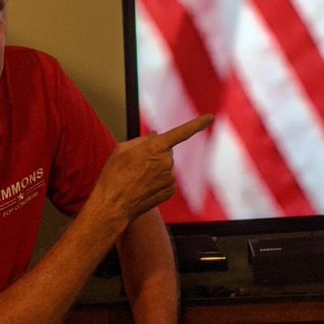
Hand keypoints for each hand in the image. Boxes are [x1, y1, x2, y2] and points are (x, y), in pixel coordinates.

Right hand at [89, 114, 213, 226]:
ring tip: (136, 178)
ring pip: (165, 167)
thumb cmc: (114, 175)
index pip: (182, 132)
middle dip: (155, 154)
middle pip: (166, 151)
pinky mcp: (170, 191)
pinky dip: (157, 182)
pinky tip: (143, 187)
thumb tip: (156, 136)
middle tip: (135, 165)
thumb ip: (143, 140)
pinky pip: (166, 180)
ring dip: (155, 169)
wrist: (112, 205)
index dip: (198, 124)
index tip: (211, 117)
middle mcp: (168, 161)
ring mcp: (170, 178)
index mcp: (156, 147)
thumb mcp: (122, 149)